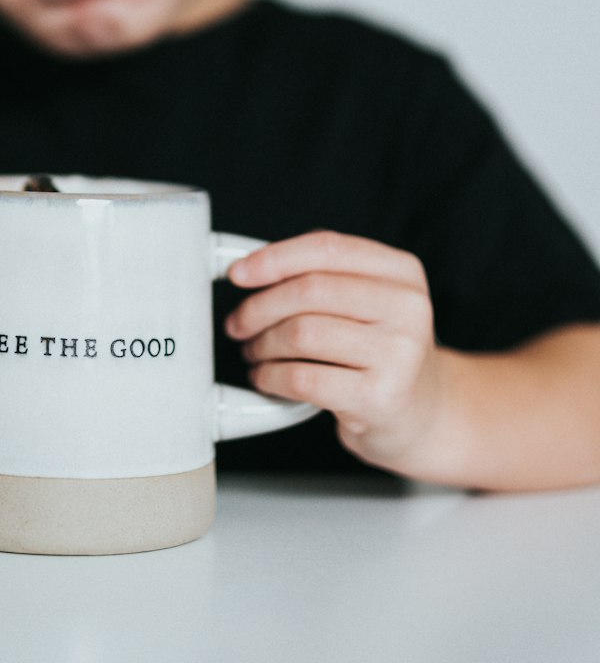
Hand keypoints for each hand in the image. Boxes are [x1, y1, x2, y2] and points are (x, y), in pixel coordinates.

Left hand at [225, 230, 444, 474]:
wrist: (425, 414)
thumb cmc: (383, 353)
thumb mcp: (371, 302)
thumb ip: (324, 276)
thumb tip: (252, 268)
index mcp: (402, 272)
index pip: (327, 248)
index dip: (274, 257)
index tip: (238, 273)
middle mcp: (407, 308)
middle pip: (309, 291)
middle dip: (259, 307)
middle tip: (239, 323)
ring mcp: (398, 354)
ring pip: (301, 334)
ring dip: (262, 344)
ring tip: (255, 352)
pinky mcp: (380, 397)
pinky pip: (303, 378)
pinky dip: (271, 377)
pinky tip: (267, 378)